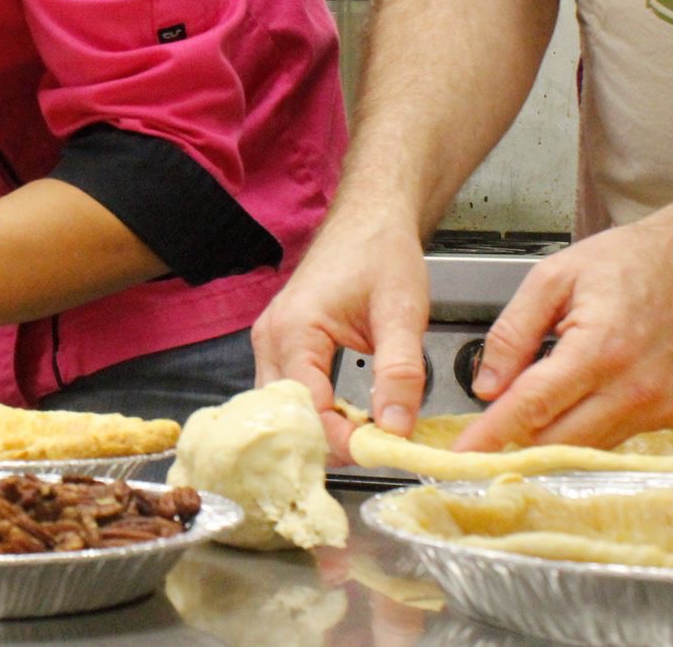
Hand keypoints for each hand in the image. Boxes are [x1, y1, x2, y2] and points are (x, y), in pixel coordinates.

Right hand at [251, 212, 430, 463]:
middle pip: (284, 416)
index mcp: (295, 329)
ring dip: (319, 430)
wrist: (368, 218)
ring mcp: (269, 340)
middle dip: (327, 442)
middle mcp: (271, 338)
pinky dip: (314, 412)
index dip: (342, 440)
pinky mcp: (278, 343)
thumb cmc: (381, 253)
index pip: (306, 408)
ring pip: (281, 409)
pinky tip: (346, 417)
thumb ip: (401, 372)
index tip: (381, 453)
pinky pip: (287, 393)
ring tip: (364, 436)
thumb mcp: (402, 312)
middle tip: (374, 451)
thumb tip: (396, 429)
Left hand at [453, 216, 672, 452]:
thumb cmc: (623, 264)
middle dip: (515, 437)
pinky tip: (567, 402)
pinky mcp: (669, 417)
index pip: (535, 404)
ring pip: (583, 447)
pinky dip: (579, 429)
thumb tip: (486, 387)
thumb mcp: (552, 278)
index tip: (462, 454)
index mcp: (601, 348)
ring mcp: (657, 408)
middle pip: (558, 439)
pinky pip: (609, 439)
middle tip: (485, 428)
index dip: (493, 432)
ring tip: (528, 404)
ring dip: (548, 435)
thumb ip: (513, 333)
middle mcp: (634, 388)